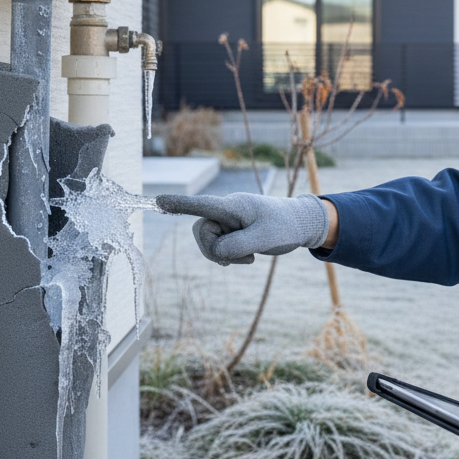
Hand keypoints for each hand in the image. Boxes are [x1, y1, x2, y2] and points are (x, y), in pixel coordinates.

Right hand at [156, 192, 329, 265]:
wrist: (300, 224)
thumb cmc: (285, 226)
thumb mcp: (264, 239)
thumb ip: (237, 245)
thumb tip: (216, 251)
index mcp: (234, 206)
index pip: (202, 204)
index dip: (179, 204)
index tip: (158, 200)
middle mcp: (226, 210)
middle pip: (201, 232)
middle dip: (216, 250)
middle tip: (246, 257)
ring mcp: (227, 220)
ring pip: (208, 242)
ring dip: (225, 255)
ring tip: (251, 256)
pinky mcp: (230, 230)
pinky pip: (216, 246)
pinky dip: (227, 256)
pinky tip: (245, 257)